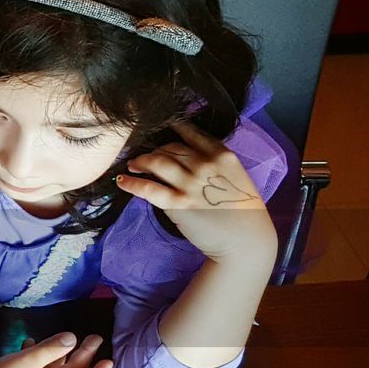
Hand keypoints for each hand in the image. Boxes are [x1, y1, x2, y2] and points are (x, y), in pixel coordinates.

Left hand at [117, 122, 276, 266]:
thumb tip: (186, 158)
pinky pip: (148, 188)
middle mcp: (206, 165)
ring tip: (132, 165)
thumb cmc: (241, 211)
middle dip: (154, 150)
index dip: (173, 127)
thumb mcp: (235, 176)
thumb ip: (214, 164)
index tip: (161, 126)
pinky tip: (122, 181)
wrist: (246, 241)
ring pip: (157, 162)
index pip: (192, 133)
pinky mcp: (177, 204)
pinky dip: (132, 183)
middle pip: (171, 148)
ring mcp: (190, 184)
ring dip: (140, 162)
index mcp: (223, 155)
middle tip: (144, 156)